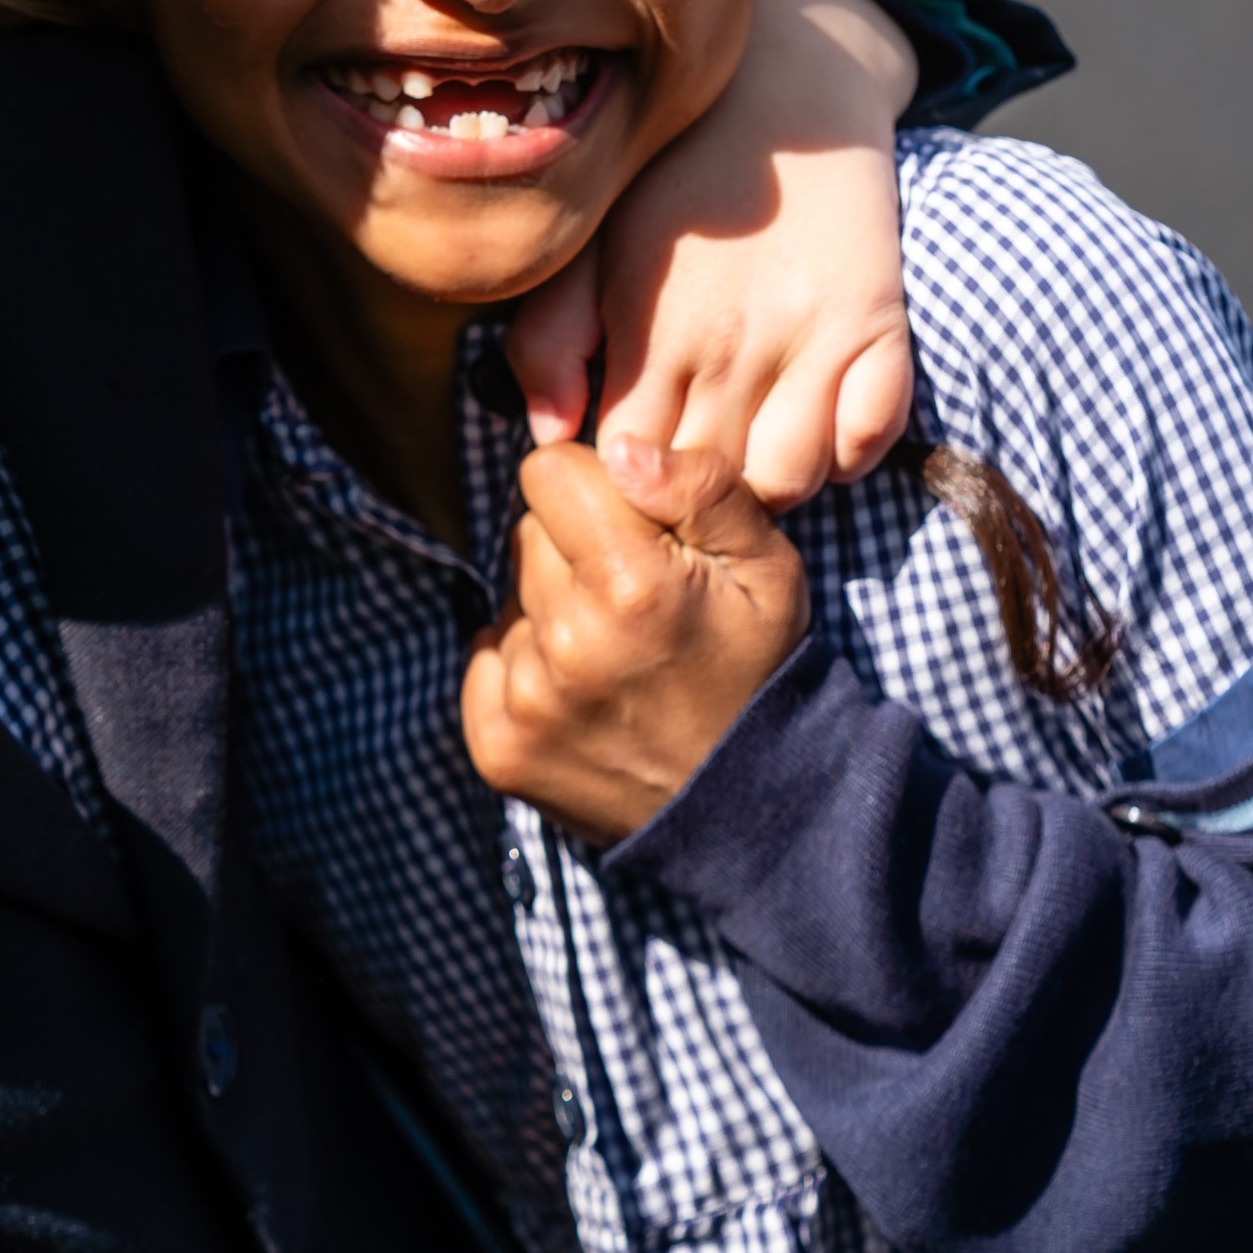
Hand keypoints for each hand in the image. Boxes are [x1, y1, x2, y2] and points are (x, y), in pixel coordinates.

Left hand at [462, 442, 815, 844]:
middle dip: (574, 547)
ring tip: (615, 652)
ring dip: (551, 610)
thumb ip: (699, 488)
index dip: (592, 487)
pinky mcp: (498, 747)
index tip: (633, 525)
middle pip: (526, 531)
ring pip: (510, 597)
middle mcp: (568, 643)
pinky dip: (525, 667)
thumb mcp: (767, 566)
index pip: (547, 472)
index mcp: (633, 585)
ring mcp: (527, 702)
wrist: (751, 804)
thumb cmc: (757, 665)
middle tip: (632, 597)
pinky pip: (486, 658)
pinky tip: (583, 691)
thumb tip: (619, 449)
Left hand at [511, 0, 915, 523]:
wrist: (787, 85)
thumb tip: (548, 435)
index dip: (622, 487)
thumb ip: (551, 338)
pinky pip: (870, 439)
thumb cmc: (671, 177)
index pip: (628, 468)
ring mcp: (812, 336)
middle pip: (706, 487)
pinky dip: (844, 453)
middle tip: (682, 480)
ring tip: (743, 453)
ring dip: (763, 486)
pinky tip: (811, 424)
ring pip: (788, 481)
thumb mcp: (592, 244)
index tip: (624, 473)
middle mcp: (731, 341)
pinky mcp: (879, 323)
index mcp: (650, 326)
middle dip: (687, 503)